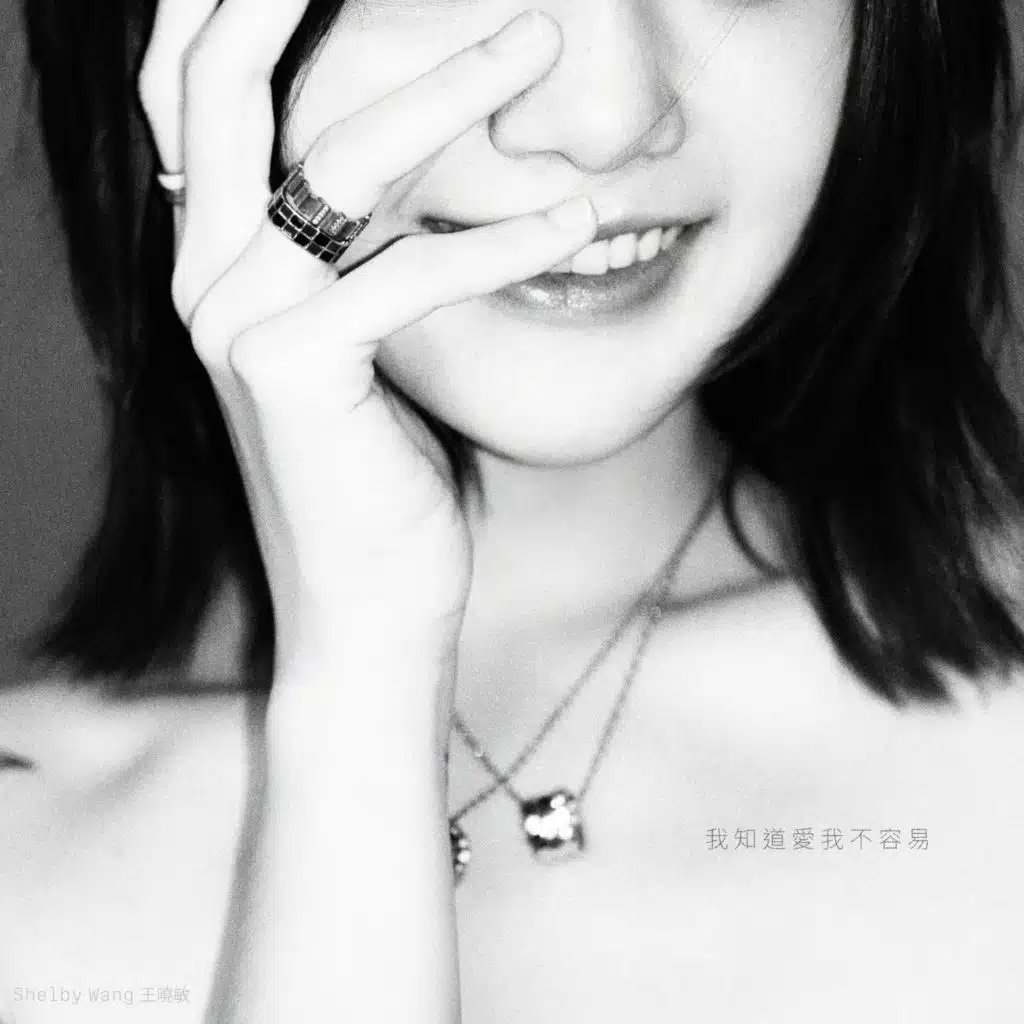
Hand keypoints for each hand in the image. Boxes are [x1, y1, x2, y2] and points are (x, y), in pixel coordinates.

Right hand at [137, 1, 597, 672]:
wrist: (367, 604)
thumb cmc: (379, 476)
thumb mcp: (357, 346)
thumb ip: (350, 255)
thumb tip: (400, 176)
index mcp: (215, 260)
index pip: (195, 96)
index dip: (230, 8)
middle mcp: (201, 276)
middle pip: (228, 84)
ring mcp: (235, 322)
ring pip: (337, 160)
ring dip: (451, 85)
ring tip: (543, 43)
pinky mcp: (290, 372)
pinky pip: (406, 273)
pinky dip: (498, 242)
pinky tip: (575, 226)